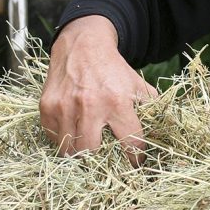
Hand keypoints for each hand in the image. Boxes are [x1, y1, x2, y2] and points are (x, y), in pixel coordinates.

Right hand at [39, 15, 157, 165]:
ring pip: (69, 150)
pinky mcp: (48, 106)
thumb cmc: (113, 69)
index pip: (131, 143)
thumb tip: (161, 133)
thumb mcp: (138, 85)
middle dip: (99, 161)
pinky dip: (62, 141)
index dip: (135, 159)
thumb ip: (151, 109)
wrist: (83, 44)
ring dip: (78, 154)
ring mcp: (66, 107)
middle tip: (105, 160)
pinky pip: (53, 137)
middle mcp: (90, 106)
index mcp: (118, 102)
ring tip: (87, 152)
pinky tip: (72, 135)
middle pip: (92, 153)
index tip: (135, 164)